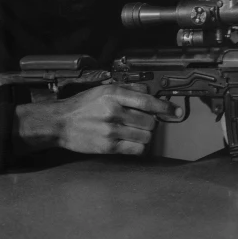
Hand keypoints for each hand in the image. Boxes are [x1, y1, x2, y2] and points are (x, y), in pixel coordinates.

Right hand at [55, 84, 181, 154]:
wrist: (61, 123)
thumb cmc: (82, 106)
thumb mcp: (102, 90)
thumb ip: (127, 89)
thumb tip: (149, 92)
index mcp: (113, 95)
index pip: (148, 101)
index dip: (165, 107)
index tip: (175, 111)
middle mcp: (114, 112)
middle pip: (150, 121)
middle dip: (150, 122)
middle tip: (142, 121)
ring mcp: (111, 131)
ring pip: (145, 136)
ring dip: (144, 135)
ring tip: (133, 131)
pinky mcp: (108, 147)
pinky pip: (136, 149)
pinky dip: (138, 146)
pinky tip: (131, 141)